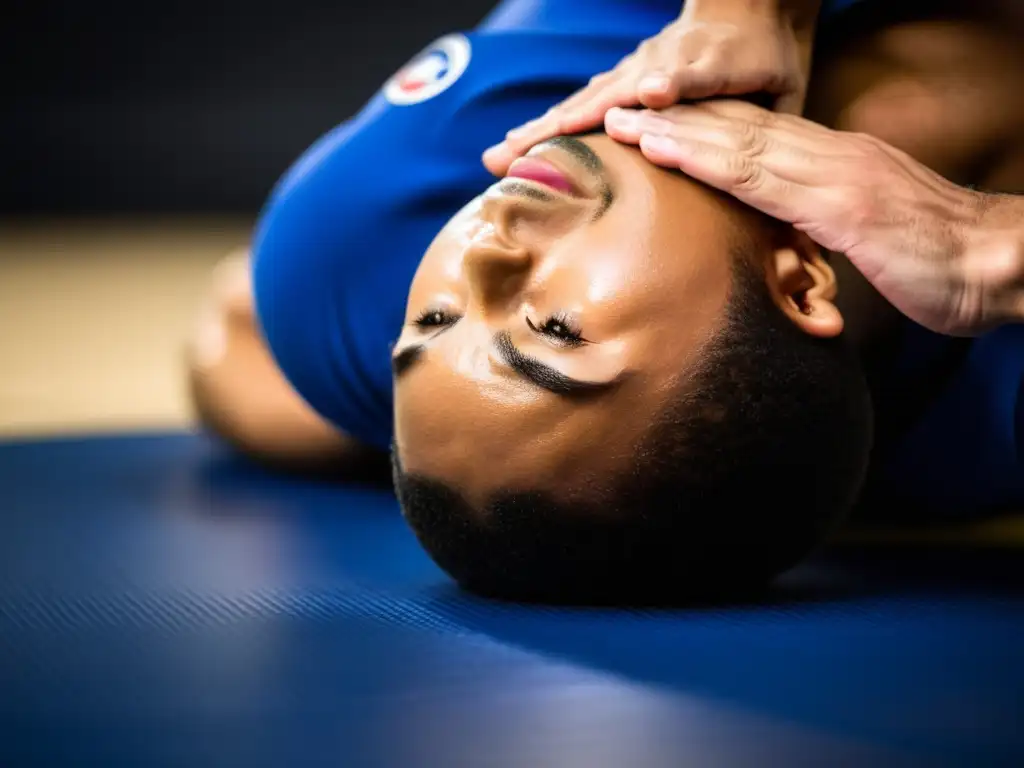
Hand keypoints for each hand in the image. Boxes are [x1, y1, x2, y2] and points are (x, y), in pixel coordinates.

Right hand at [481, 5, 812, 176]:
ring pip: (580, 102)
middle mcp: (660, 64)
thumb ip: (773, 122)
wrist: (744, 8)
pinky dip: (547, 126)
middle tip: (518, 154)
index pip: (687, 75)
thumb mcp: (785, 88)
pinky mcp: (619, 80)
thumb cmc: (765, 60)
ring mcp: (632, 71)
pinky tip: (516, 147)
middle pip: (608, 95)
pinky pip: (580, 105)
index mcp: (709, 66)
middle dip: (565, 124)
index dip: (670, 83)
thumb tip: (770, 172)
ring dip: (539, 130)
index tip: (652, 92)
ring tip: (497, 158)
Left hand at [604, 100, 1018, 335]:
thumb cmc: (940, 259)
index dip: (701, 128)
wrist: (999, 265)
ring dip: (675, 131)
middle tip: (618, 112)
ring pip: (737, 142)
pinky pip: (759, 177)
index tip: (653, 124)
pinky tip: (669, 152)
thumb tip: (796, 237)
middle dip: (674, 119)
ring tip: (623, 123)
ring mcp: (835, 174)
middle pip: (737, 129)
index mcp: (836, 163)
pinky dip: (707, 160)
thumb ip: (831, 224)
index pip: (756, 137)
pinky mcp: (841, 203)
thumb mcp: (873, 235)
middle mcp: (830, 157)